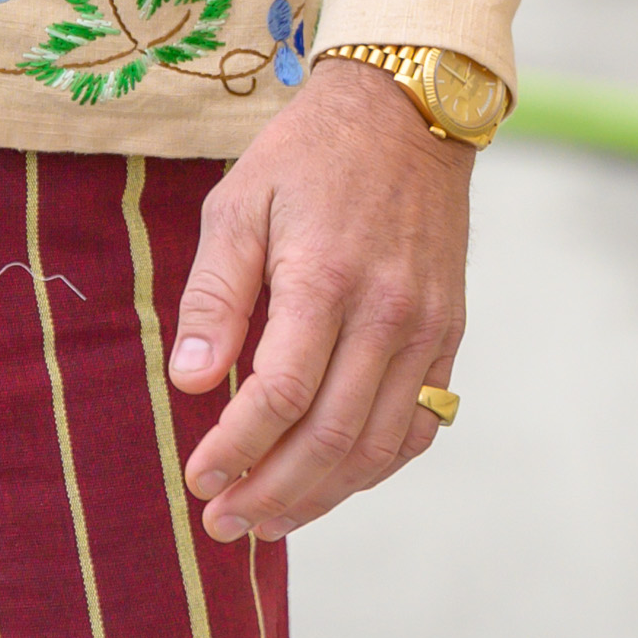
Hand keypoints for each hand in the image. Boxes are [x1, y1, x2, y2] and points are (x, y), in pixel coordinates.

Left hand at [167, 56, 469, 542]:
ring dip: (321, 495)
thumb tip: (188, 380)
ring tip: (268, 519)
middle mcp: (386, 313)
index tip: (199, 479)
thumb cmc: (306, 155)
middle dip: (273, 491)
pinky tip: (332, 480)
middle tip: (225, 523)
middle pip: (331, 437)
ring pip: (377, 446)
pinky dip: (374, 467)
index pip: (280, 394)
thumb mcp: (239, 200)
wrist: (404, 114)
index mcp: (325, 276)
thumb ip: (214, 291)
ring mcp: (426, 329)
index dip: (236, 448)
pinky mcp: (448, 336)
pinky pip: (418, 426)